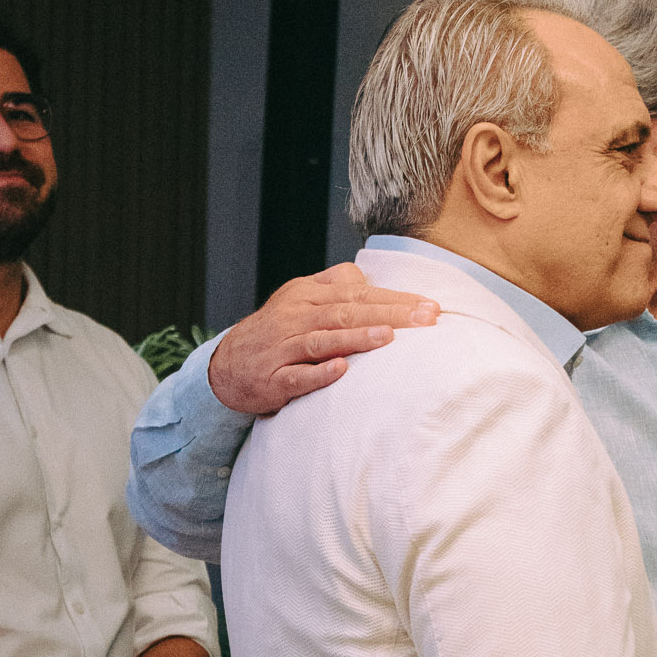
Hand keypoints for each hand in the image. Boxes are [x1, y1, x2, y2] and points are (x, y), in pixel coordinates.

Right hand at [208, 263, 439, 414]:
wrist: (225, 366)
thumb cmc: (274, 332)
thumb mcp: (299, 299)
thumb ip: (332, 285)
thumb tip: (366, 276)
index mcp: (306, 296)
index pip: (357, 294)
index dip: (395, 300)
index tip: (430, 307)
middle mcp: (295, 318)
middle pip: (346, 313)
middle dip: (389, 315)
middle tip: (427, 319)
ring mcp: (283, 349)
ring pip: (322, 341)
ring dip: (356, 339)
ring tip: (389, 337)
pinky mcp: (272, 380)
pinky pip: (296, 377)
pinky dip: (318, 374)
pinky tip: (341, 371)